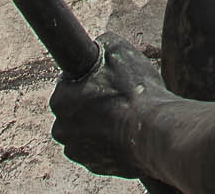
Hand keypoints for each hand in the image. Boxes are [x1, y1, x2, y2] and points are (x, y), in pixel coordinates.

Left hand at [49, 36, 164, 178]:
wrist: (155, 131)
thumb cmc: (135, 92)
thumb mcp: (117, 50)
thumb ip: (100, 45)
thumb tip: (98, 47)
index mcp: (60, 101)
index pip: (68, 84)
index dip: (88, 78)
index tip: (104, 79)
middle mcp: (62, 130)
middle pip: (75, 110)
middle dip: (91, 103)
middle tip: (116, 96)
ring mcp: (78, 153)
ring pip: (86, 131)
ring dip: (100, 124)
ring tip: (125, 115)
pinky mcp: (96, 168)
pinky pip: (99, 150)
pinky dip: (110, 142)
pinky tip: (127, 131)